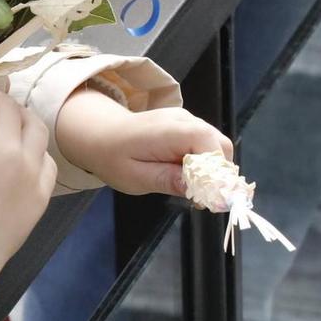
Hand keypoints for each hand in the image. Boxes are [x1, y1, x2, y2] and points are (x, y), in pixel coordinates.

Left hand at [56, 90, 232, 197]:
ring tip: (191, 188)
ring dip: (211, 170)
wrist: (98, 134)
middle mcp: (184, 120)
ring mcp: (186, 119)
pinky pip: (206, 144)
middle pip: (221, 147)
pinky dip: (203, 162)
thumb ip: (170, 181)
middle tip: (200, 198)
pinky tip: (186, 175)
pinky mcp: (186, 125)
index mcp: (172, 131)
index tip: (210, 201)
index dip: (218, 175)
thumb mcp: (137, 177)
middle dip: (218, 175)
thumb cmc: (113, 158)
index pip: (212, 148)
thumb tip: (203, 191)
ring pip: (217, 146)